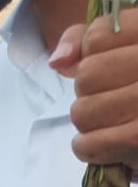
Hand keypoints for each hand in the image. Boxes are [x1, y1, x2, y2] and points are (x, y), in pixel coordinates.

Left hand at [51, 12, 137, 168]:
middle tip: (112, 102)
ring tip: (112, 122)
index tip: (111, 69)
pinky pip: (89, 144)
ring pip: (83, 112)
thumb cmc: (135, 85)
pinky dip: (89, 148)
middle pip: (86, 77)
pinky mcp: (137, 136)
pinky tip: (106, 143)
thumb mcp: (119, 48)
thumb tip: (57, 61)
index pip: (96, 38)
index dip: (91, 57)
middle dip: (89, 93)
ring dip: (89, 123)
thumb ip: (85, 40)